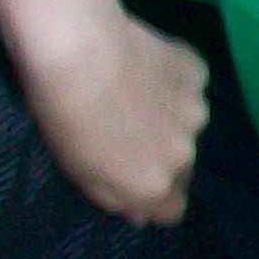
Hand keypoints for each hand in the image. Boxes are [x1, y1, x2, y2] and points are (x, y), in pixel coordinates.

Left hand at [10, 0, 207, 225]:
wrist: (74, 43)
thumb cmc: (63, 113)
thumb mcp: (77, 170)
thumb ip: (114, 198)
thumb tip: (139, 215)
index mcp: (154, 184)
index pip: (171, 210)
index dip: (151, 195)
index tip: (128, 174)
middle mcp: (185, 154)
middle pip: (179, 164)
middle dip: (158, 151)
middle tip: (122, 124)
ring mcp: (196, 110)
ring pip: (186, 121)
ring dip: (167, 113)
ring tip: (131, 88)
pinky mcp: (195, 70)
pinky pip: (188, 81)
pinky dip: (171, 76)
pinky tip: (141, 60)